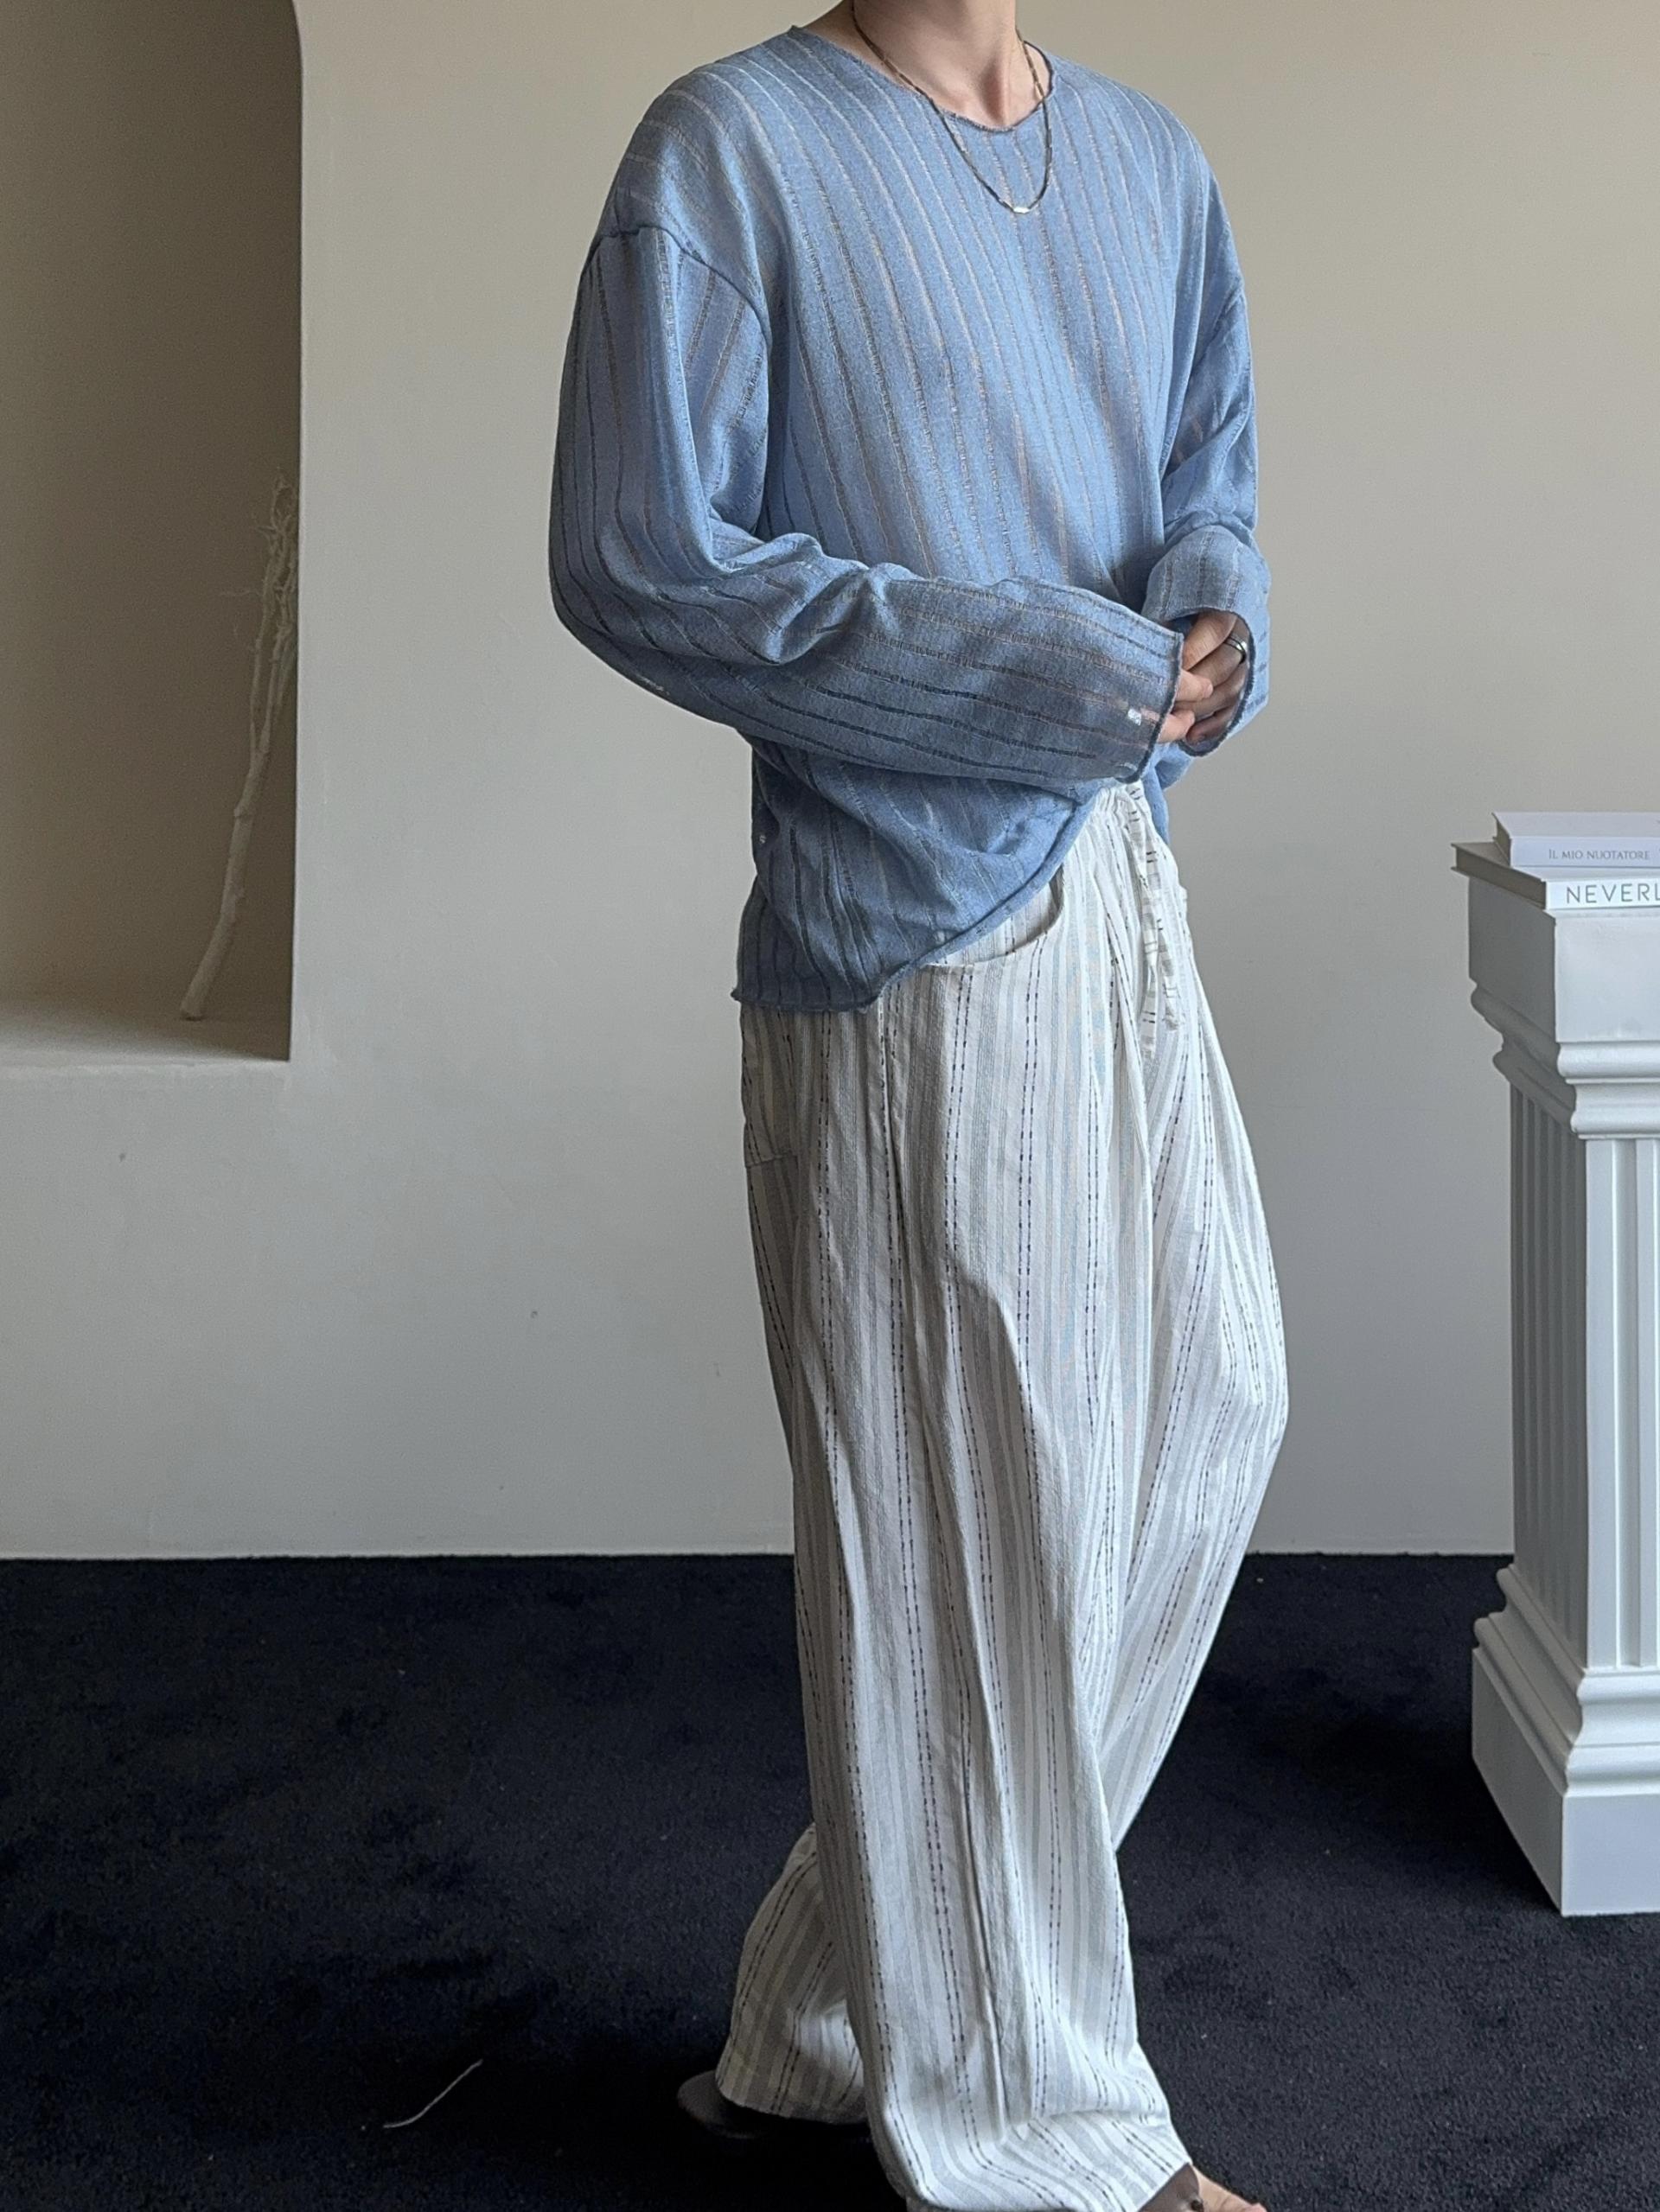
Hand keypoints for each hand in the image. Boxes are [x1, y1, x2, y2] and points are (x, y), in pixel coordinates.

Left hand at [1160, 609, 1250, 745]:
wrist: (1201, 598)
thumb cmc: (1179, 597)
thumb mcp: (1171, 594)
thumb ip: (1164, 613)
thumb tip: (1148, 638)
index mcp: (1229, 606)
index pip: (1214, 632)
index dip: (1188, 654)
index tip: (1163, 670)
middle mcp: (1243, 633)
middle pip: (1224, 666)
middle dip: (1192, 687)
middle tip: (1164, 699)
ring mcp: (1247, 660)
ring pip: (1231, 690)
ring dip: (1201, 708)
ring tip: (1174, 718)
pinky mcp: (1244, 683)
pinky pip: (1234, 708)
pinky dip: (1213, 725)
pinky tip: (1193, 735)